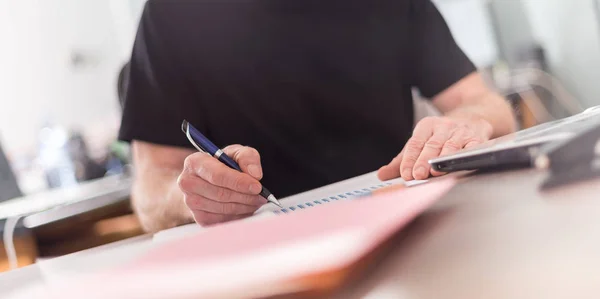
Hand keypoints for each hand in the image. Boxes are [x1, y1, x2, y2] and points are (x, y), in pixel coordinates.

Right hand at [177, 145, 266, 225]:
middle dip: (245, 196)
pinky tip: (246, 207)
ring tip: (257, 200)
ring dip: (245, 206)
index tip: (257, 186)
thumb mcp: (238, 153)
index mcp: (194, 162)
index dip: (238, 182)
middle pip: (221, 194)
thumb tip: (254, 174)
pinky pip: (223, 221)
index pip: (217, 175)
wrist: (216, 178)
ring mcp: (191, 203)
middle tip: (262, 195)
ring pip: (223, 209)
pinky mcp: (199, 218)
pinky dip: (239, 215)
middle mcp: (187, 183)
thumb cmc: (226, 164)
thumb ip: (247, 157)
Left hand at [378, 116, 492, 180]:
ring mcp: (460, 132)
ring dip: (443, 159)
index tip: (405, 173)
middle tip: (418, 174)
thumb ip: (401, 160)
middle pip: (431, 145)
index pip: (415, 143)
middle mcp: (443, 127)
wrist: (472, 120)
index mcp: (426, 126)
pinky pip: (471, 147)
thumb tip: (382, 175)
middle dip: (424, 161)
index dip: (409, 159)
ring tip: (435, 171)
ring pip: (450, 146)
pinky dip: (466, 156)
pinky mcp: (476, 138)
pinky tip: (460, 164)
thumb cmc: (441, 136)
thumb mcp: (419, 143)